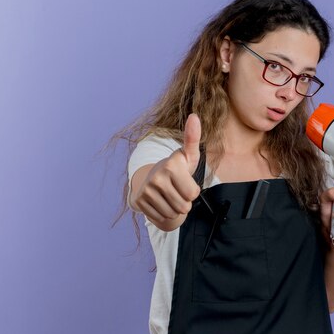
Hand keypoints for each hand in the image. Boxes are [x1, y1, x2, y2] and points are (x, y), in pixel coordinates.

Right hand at [133, 114, 201, 230]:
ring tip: (170, 196)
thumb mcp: (188, 155)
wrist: (151, 176)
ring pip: (172, 214)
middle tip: (178, 190)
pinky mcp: (139, 201)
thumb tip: (194, 116)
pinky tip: (161, 202)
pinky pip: (161, 218)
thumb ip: (193, 138)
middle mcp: (156, 177)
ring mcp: (146, 190)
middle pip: (183, 206)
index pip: (193, 194)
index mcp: (171, 166)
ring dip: (175, 209)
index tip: (186, 181)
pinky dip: (164, 214)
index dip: (193, 191)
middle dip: (184, 202)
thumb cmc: (177, 167)